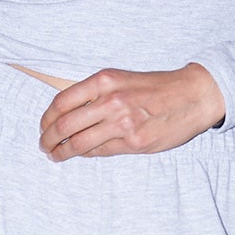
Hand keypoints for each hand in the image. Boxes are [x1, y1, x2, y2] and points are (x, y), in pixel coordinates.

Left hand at [40, 62, 225, 160]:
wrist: (191, 95)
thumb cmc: (156, 88)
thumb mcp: (122, 79)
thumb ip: (97, 93)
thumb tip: (70, 113)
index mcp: (104, 80)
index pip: (62, 102)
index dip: (47, 119)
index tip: (43, 127)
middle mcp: (110, 100)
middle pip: (65, 125)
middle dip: (48, 139)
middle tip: (43, 146)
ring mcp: (122, 123)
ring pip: (79, 143)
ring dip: (62, 152)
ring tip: (54, 155)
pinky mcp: (133, 143)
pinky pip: (100, 152)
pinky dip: (85, 154)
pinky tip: (79, 155)